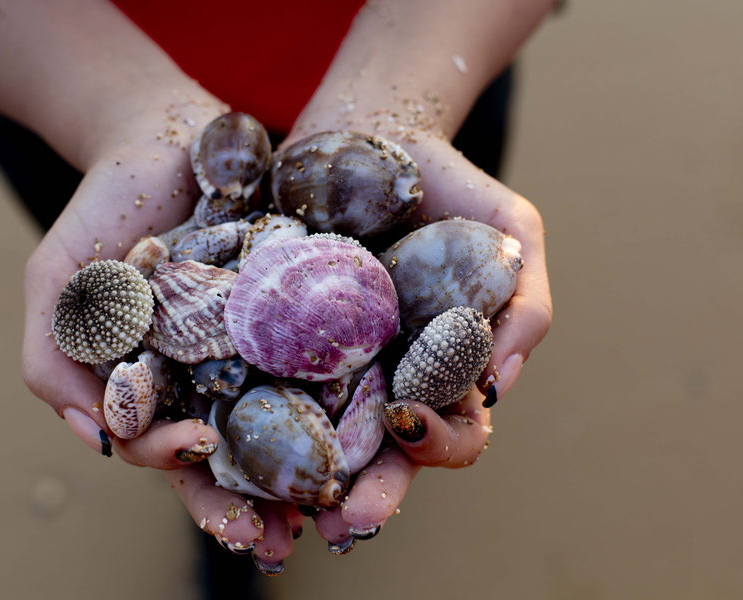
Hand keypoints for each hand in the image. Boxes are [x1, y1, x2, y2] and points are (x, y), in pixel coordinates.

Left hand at [279, 116, 551, 548]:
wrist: (369, 126)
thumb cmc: (449, 183)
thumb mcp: (511, 231)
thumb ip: (525, 304)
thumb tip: (499, 384)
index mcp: (434, 367)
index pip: (447, 429)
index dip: (438, 448)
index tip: (413, 434)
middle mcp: (375, 376)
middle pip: (374, 453)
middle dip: (364, 491)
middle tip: (343, 524)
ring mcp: (317, 359)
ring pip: (309, 435)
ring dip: (295, 480)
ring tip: (276, 510)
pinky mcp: (265, 331)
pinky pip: (250, 378)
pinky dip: (237, 411)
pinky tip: (216, 437)